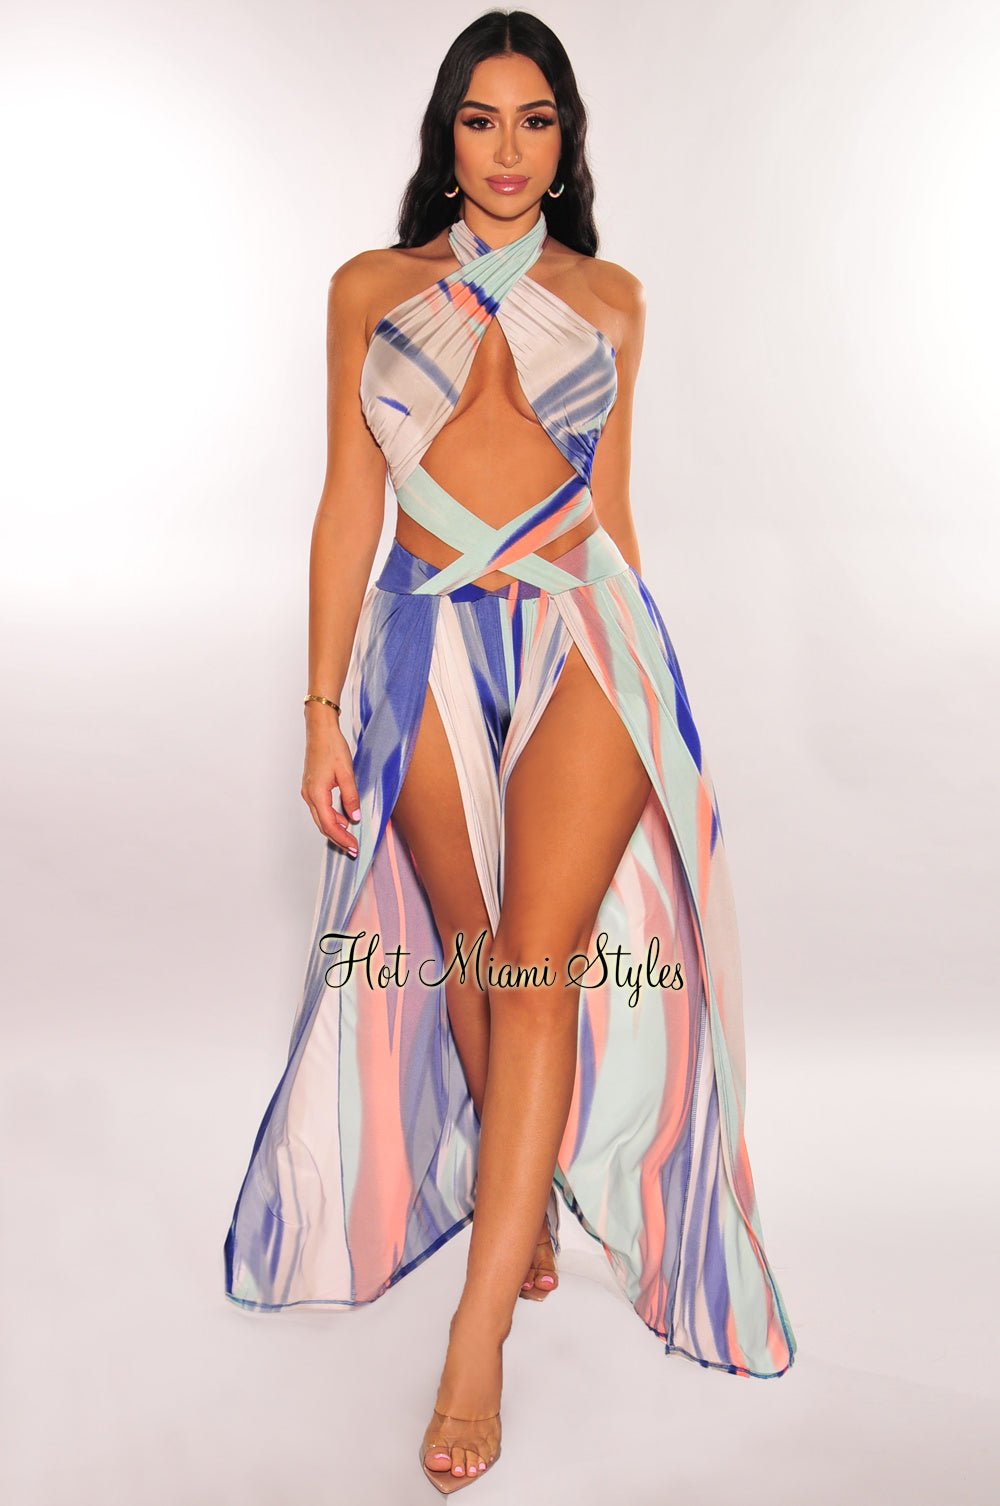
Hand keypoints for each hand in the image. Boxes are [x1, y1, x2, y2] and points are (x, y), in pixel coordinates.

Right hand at [301, 711, 361, 857]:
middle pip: (323, 825)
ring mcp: (308, 791)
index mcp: (317, 794)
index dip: (342, 838)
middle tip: (353, 849)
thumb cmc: (332, 748)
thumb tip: (355, 817)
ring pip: (321, 818)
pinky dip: (332, 818)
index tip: (354, 847)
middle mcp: (309, 795)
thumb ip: (351, 796)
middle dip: (338, 839)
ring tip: (350, 837)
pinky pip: (321, 809)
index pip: (329, 825)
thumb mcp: (346, 773)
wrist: (320, 731)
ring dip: (335, 829)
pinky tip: (344, 819)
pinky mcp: (311, 787)